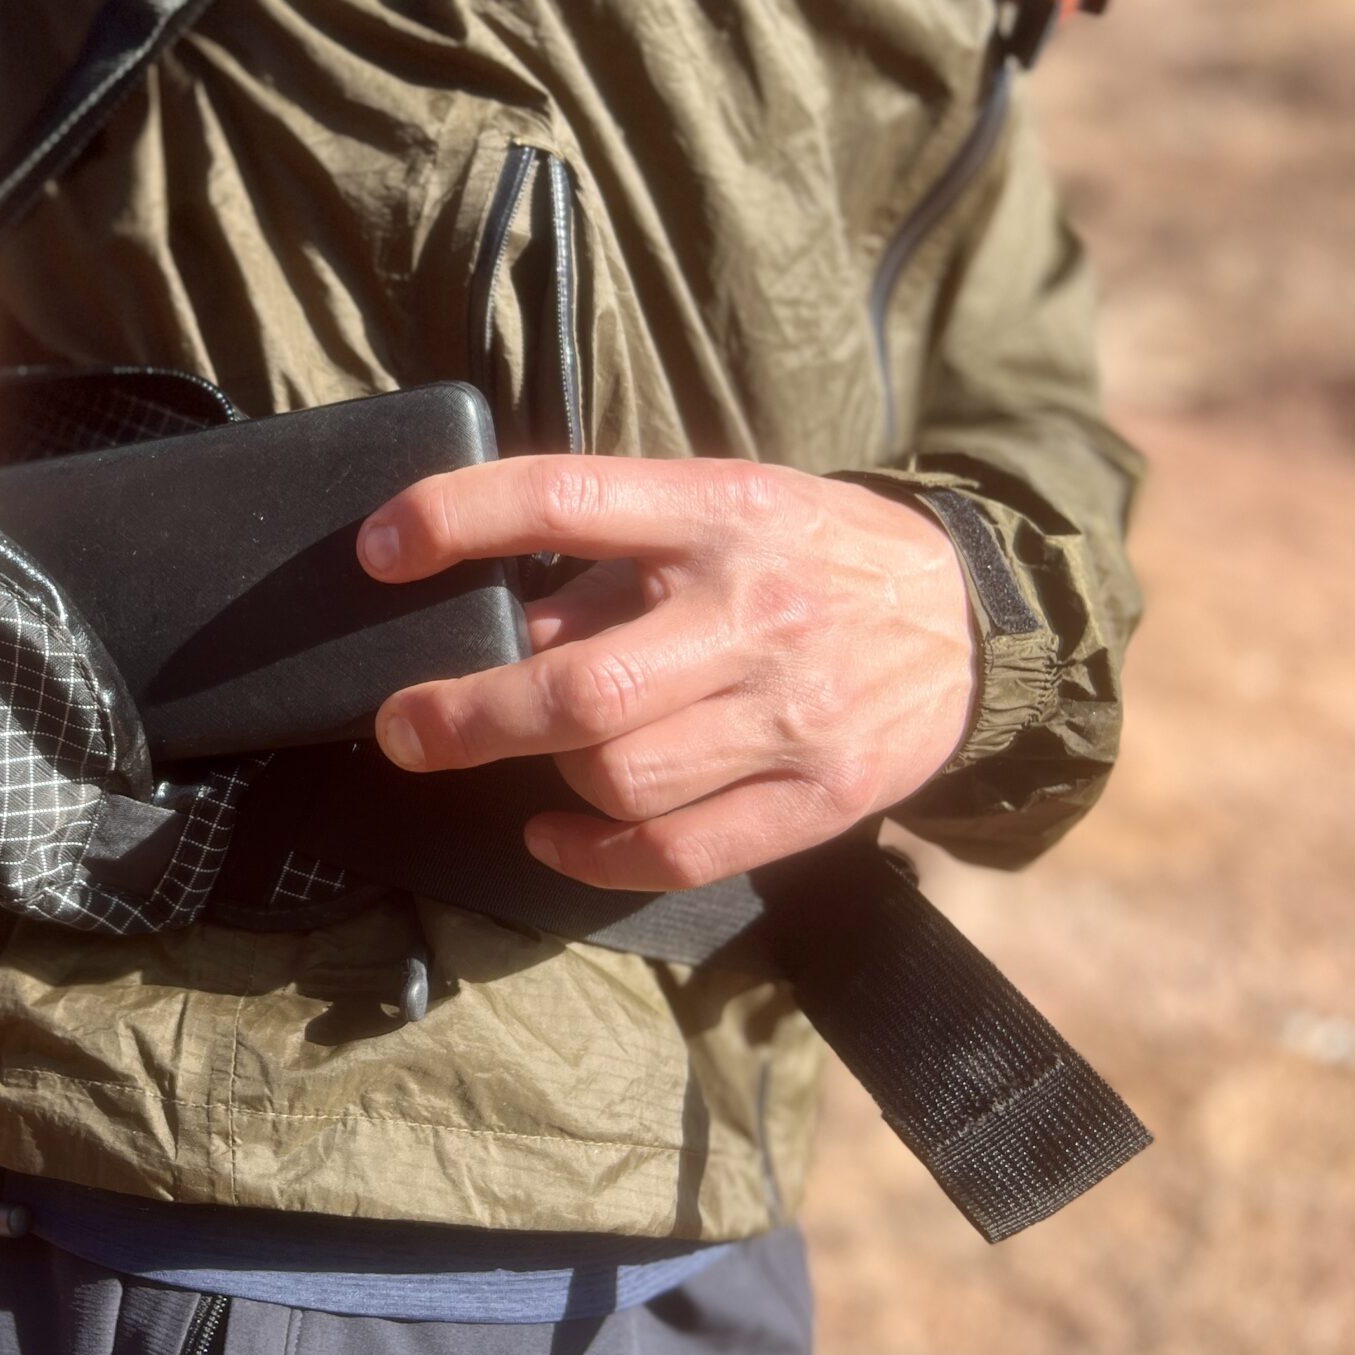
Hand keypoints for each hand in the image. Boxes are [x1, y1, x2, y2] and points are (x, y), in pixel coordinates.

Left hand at [358, 457, 974, 890]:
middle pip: (581, 688)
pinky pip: (679, 850)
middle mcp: (757, 613)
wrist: (974, 623)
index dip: (459, 519)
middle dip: (466, 715)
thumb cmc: (810, 556)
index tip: (380, 551)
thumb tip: (493, 625)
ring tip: (532, 757)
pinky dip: (593, 855)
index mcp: (721, 515)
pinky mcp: (823, 799)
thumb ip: (607, 565)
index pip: (567, 499)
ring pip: (619, 776)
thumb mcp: (718, 512)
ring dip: (548, 774)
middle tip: (400, 727)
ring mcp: (794, 715)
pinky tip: (551, 834)